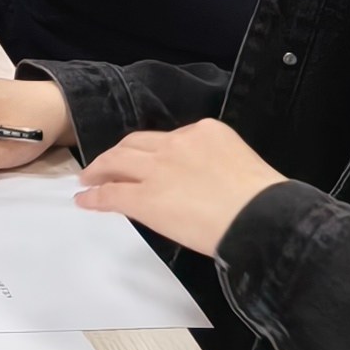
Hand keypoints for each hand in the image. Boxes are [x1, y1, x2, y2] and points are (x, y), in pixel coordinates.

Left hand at [75, 120, 292, 256]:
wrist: (260, 218)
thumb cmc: (264, 202)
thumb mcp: (241, 166)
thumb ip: (218, 165)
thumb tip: (208, 183)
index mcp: (206, 132)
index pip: (169, 139)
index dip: (153, 151)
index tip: (147, 160)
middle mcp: (177, 143)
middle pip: (136, 143)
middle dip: (118, 153)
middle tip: (106, 164)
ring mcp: (158, 168)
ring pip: (118, 162)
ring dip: (100, 169)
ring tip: (89, 178)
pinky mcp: (145, 197)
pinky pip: (112, 194)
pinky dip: (95, 196)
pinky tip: (85, 200)